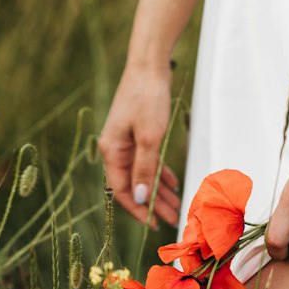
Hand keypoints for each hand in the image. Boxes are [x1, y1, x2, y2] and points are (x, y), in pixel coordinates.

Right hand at [98, 65, 180, 228]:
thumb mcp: (149, 137)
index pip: (122, 190)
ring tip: (176, 207)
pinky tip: (174, 184)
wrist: (149, 65)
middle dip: (153, 204)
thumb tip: (139, 198)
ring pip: (143, 175)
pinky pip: (149, 161)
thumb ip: (144, 170)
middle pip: (134, 185)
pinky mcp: (138, 135)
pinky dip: (161, 173)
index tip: (153, 223)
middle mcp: (116, 150)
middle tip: (172, 220)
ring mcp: (127, 143)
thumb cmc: (147, 98)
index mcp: (112, 152)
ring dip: (160, 192)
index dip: (137, 209)